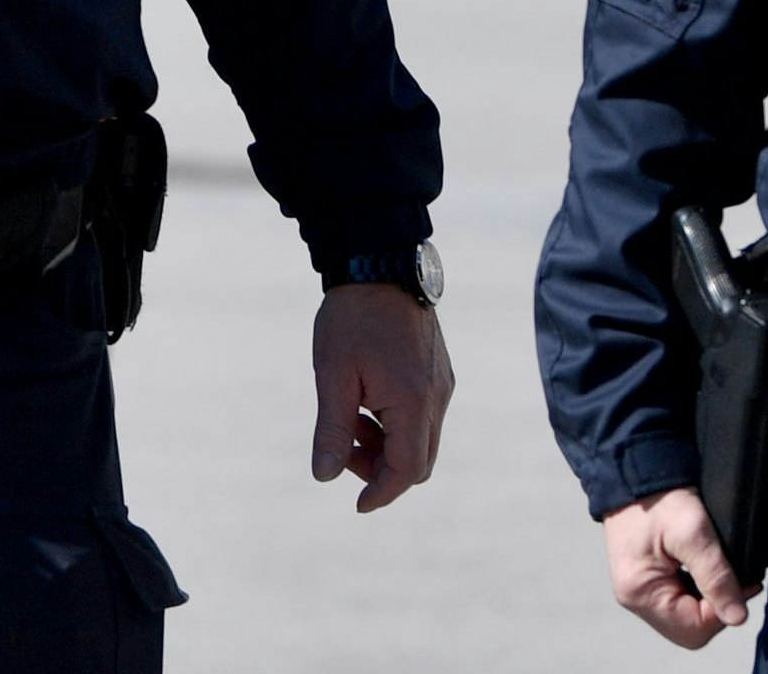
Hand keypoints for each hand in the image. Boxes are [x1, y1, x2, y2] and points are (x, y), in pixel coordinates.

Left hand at [308, 282, 451, 511]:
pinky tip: (366, 402)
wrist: (379, 262)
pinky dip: (396, 424)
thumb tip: (325, 476)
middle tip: (343, 453)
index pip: (408, 470)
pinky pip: (424, 415)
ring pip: (422, 438)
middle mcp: (437, 397)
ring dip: (387, 446)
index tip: (357, 504)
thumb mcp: (333, 376)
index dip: (381, 492)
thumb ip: (332, 430)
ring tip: (349, 421)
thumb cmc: (351, 317)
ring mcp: (442, 383)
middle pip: (420, 461)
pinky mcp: (438, 371)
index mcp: (413, 402)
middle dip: (381, 470)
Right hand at [601, 487, 748, 648]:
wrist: (633, 468)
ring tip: (722, 570)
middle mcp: (634, 598)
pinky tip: (705, 569)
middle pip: (689, 629)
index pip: (695, 628)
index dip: (725, 609)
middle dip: (718, 608)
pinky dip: (697, 592)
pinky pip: (677, 602)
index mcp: (640, 592)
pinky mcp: (644, 579)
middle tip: (737, 577)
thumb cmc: (659, 496)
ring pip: (685, 618)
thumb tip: (737, 617)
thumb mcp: (694, 532)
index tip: (746, 581)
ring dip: (709, 600)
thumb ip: (716, 576)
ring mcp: (637, 590)